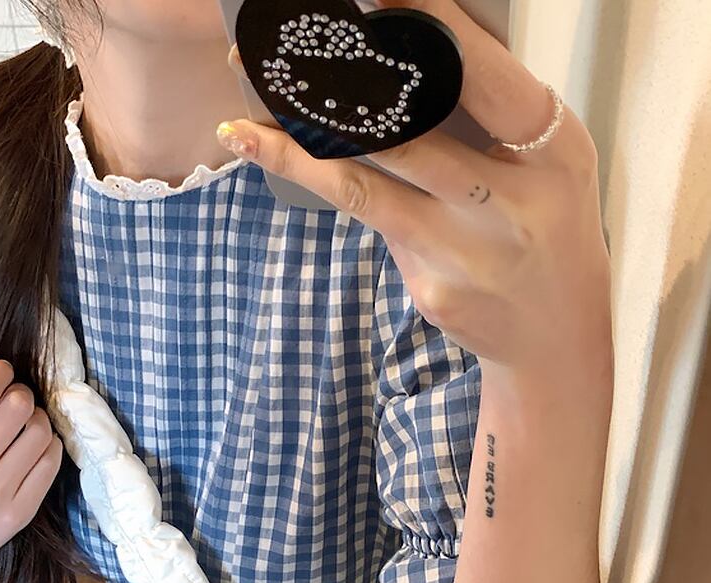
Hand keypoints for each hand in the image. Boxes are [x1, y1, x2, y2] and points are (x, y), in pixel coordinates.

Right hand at [0, 358, 63, 582]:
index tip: (1, 371)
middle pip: (17, 407)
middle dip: (20, 393)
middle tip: (15, 399)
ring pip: (39, 430)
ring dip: (36, 417)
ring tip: (25, 423)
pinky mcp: (20, 510)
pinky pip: (50, 461)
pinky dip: (47, 444)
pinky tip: (34, 446)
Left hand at [219, 0, 611, 376]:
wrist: (556, 337)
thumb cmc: (546, 226)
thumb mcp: (548, 161)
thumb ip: (494, 112)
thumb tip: (405, 52)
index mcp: (551, 151)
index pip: (480, 75)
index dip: (426, 29)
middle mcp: (508, 202)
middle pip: (408, 132)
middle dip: (336, 89)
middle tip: (272, 57)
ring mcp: (464, 251)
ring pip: (365, 185)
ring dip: (297, 150)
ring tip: (241, 125)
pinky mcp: (430, 286)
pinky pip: (372, 222)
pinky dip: (323, 184)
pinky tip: (267, 153)